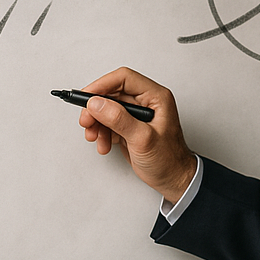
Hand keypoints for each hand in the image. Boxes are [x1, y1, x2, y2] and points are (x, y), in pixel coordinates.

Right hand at [78, 66, 197, 203]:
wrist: (173, 179)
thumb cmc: (169, 160)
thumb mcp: (143, 139)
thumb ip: (119, 119)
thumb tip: (97, 103)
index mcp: (156, 97)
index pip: (124, 79)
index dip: (102, 85)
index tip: (86, 97)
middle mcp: (146, 102)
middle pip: (112, 94)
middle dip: (96, 108)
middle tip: (86, 121)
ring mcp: (137, 115)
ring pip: (107, 109)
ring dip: (97, 123)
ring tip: (95, 137)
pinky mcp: (129, 127)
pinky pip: (109, 123)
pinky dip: (102, 133)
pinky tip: (104, 144)